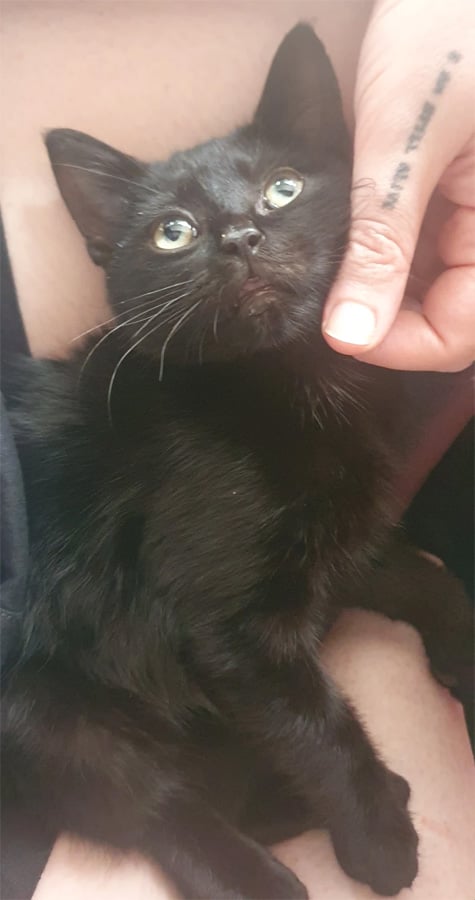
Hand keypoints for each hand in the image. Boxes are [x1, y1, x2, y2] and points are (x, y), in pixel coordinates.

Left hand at [322, 0, 474, 371]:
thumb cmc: (446, 27)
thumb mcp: (403, 144)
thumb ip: (380, 244)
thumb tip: (351, 336)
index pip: (459, 334)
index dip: (397, 346)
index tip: (333, 329)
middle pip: (442, 317)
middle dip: (380, 316)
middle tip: (318, 293)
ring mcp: (468, 216)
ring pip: (424, 289)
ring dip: (371, 284)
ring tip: (325, 256)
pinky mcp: (450, 200)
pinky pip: (416, 250)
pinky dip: (375, 251)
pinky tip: (344, 232)